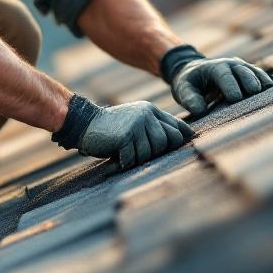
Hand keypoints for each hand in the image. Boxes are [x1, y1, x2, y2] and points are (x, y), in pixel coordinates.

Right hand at [52, 95, 193, 170]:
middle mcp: (147, 114)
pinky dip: (124, 162)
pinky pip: (133, 158)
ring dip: (137, 158)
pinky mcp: (125, 135)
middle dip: (155, 152)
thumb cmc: (113, 128)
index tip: (169, 150)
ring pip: (150, 153)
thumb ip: (157, 126)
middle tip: (138, 152)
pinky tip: (116, 156)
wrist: (84, 123)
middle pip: (168, 143)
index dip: (179, 142)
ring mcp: (136, 124)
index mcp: (151, 111)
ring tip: (125, 153)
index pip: (178, 128)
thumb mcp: (137, 121)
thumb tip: (188, 136)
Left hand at [161, 45, 272, 117]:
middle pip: (245, 72)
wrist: (195, 71)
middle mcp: (232, 65)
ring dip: (264, 83)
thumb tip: (200, 110)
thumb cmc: (189, 82)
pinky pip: (264, 77)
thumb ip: (189, 98)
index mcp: (215, 67)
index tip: (235, 99)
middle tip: (256, 95)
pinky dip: (270, 83)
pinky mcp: (251, 75)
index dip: (231, 86)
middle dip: (250, 83)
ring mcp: (244, 68)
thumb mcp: (183, 89)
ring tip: (271, 94)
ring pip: (257, 73)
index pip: (225, 76)